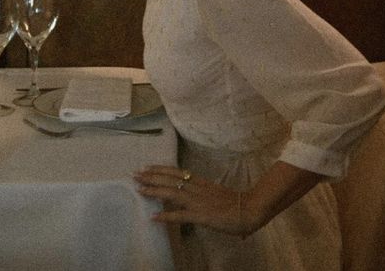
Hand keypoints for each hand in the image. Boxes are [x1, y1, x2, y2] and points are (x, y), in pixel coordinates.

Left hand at [134, 165, 256, 236]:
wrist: (249, 209)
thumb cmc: (236, 202)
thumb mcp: (216, 193)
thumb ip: (203, 192)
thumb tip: (194, 194)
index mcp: (201, 182)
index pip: (177, 172)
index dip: (160, 169)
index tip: (146, 167)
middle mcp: (197, 188)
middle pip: (170, 179)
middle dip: (152, 176)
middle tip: (135, 174)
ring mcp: (198, 201)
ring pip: (171, 193)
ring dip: (154, 190)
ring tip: (139, 189)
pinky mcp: (200, 215)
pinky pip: (179, 216)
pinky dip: (166, 216)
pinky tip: (154, 217)